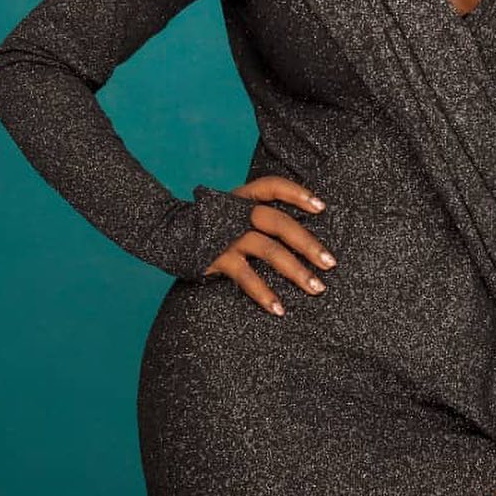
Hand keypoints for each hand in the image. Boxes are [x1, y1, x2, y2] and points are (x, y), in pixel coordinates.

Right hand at [204, 175, 336, 317]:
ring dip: (296, 271)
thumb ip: (256, 213)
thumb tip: (297, 231)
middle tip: (330, 263)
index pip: (272, 186)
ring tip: (316, 288)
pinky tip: (279, 308)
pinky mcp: (216, 258)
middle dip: (308, 243)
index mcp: (242, 197)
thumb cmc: (209, 225)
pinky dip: (264, 294)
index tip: (321, 207)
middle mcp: (236, 213)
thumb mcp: (230, 210)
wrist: (164, 233)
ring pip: (269, 251)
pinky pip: (246, 277)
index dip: (296, 193)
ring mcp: (226, 235)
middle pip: (279, 222)